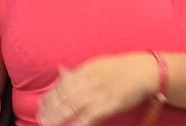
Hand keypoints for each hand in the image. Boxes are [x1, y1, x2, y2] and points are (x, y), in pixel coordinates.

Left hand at [37, 55, 153, 125]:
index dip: (50, 96)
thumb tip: (60, 71)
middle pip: (63, 96)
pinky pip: (88, 116)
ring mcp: (98, 93)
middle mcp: (89, 80)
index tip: (41, 105)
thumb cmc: (121, 69)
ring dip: (58, 117)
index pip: (62, 84)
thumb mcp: (97, 65)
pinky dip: (77, 124)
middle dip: (50, 108)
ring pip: (72, 106)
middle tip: (41, 118)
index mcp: (85, 70)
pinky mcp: (108, 105)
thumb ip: (78, 71)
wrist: (144, 72)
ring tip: (48, 124)